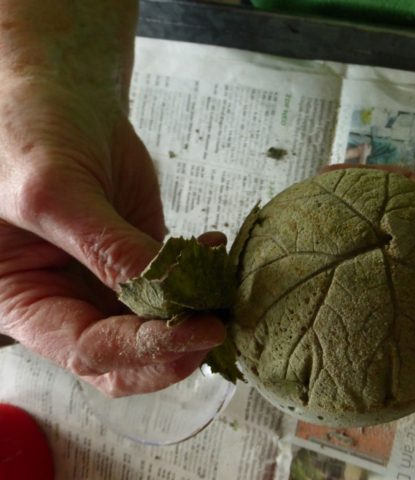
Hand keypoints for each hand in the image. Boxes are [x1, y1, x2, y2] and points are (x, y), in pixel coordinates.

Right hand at [0, 1, 224, 396]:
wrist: (61, 97)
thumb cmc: (30, 134)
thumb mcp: (54, 193)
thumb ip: (106, 249)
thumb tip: (167, 297)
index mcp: (25, 301)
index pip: (88, 350)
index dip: (145, 348)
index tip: (200, 330)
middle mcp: (67, 301)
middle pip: (125, 358)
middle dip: (175, 349)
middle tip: (219, 325)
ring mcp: (109, 281)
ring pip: (158, 326)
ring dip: (196, 315)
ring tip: (222, 286)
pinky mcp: (141, 258)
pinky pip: (178, 285)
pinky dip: (202, 277)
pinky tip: (213, 249)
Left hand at [326, 66, 414, 453]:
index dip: (389, 363)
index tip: (340, 365)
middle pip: (407, 306)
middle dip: (360, 304)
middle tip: (307, 306)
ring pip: (400, 252)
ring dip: (359, 247)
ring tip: (308, 252)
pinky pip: (411, 201)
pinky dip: (378, 193)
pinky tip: (339, 191)